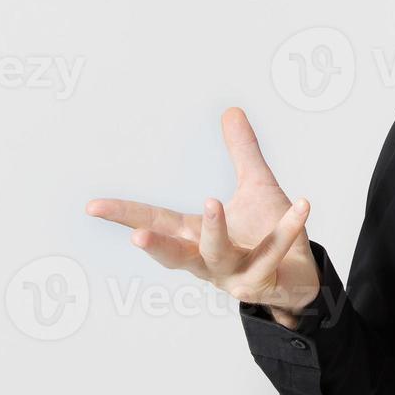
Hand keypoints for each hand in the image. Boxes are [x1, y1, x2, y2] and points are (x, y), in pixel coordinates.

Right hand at [86, 107, 320, 328]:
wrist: (301, 274)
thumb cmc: (269, 233)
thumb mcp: (255, 186)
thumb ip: (242, 152)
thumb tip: (231, 111)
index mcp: (196, 237)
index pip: (156, 222)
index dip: (125, 215)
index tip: (93, 207)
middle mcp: (208, 261)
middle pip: (176, 254)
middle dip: (157, 245)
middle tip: (137, 234)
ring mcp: (233, 275)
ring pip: (218, 256)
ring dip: (214, 230)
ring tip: (213, 202)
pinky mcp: (262, 282)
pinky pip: (273, 253)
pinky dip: (286, 229)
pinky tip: (301, 205)